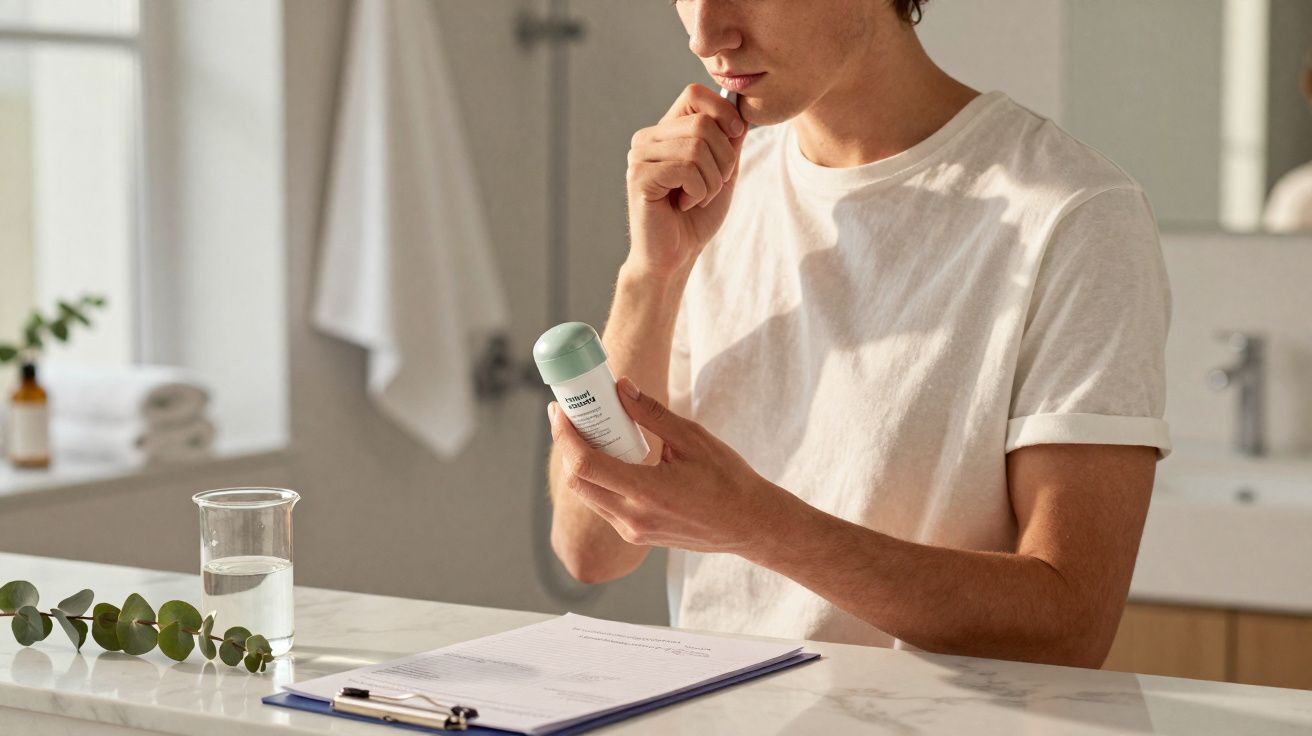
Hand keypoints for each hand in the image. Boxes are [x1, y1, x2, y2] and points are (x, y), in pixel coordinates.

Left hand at [547, 376, 799, 554]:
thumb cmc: (728, 479)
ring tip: (585, 430)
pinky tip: (605, 455)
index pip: (585, 465)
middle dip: (565, 445)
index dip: (565, 436)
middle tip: (566, 414)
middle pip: (577, 481)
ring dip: (579, 462)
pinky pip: (603, 504)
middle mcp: (632, 517)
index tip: (559, 410)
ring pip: (587, 495)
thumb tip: (620, 387)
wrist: (749, 524)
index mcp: (646, 492)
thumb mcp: (693, 439)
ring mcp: (632, 530)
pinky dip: (597, 478)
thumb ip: (651, 414)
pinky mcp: (636, 535)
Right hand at [626, 84, 746, 278]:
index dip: (723, 112)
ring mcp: (639, 156)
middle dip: (724, 159)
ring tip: (697, 197)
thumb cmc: (696, 216)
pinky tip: (684, 204)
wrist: (675, 255)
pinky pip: (685, 169)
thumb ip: (730, 139)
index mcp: (666, 131)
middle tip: (713, 186)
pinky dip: (697, 191)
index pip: (695, 94)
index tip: (735, 138)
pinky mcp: (639, 177)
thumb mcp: (723, 171)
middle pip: (702, 123)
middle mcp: (648, 138)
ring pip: (697, 146)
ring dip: (711, 180)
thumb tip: (742, 105)